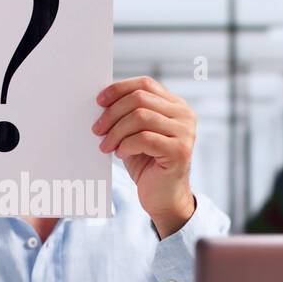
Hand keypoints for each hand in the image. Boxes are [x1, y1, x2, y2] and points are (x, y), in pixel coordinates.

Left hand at [93, 76, 196, 237]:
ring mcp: (185, 133)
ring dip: (116, 131)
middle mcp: (184, 116)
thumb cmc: (147, 164)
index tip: (99, 101)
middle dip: (112, 113)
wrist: (162, 197)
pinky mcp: (180, 151)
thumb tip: (101, 100)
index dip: (119, 89)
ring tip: (106, 145)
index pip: (146, 84)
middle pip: (140, 99)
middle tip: (97, 130)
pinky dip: (126, 145)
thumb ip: (128, 114)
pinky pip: (144, 139)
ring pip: (140, 117)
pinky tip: (121, 154)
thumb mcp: (135, 133)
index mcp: (176, 106)